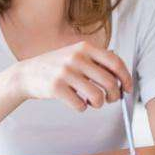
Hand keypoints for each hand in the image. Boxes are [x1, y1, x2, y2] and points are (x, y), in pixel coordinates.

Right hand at [14, 41, 131, 111]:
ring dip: (98, 104)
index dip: (126, 78)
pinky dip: (81, 108)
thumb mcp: (75, 54)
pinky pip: (80, 106)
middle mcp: (76, 57)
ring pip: (97, 97)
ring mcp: (65, 72)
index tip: (128, 88)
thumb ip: (96, 60)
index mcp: (84, 47)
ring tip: (91, 102)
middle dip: (114, 96)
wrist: (27, 73)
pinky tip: (75, 102)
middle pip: (110, 82)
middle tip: (110, 99)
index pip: (115, 62)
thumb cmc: (56, 66)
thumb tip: (121, 74)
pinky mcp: (56, 88)